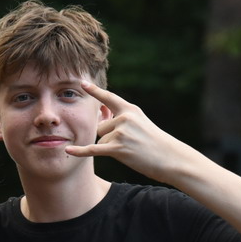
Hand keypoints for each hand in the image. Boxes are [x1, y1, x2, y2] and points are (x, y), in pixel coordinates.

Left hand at [64, 80, 195, 180]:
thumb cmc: (156, 144)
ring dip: (111, 149)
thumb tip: (101, 123)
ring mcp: (121, 132)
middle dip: (109, 137)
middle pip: (100, 127)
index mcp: (131, 110)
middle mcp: (125, 118)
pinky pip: (94, 149)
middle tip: (130, 144)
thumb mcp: (141, 124)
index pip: (109, 98)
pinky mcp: (118, 148)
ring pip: (101, 140)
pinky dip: (80, 151)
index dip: (94, 91)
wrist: (171, 158)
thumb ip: (123, 120)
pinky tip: (69, 150)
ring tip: (131, 151)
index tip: (82, 83)